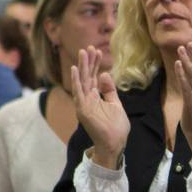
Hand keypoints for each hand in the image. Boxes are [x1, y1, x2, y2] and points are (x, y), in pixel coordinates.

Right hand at [71, 46, 129, 167]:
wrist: (115, 143)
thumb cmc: (116, 127)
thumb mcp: (115, 104)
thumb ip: (109, 90)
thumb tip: (104, 74)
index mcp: (95, 97)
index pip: (93, 77)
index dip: (95, 64)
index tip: (98, 51)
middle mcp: (87, 99)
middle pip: (86, 76)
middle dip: (88, 62)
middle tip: (89, 47)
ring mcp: (84, 104)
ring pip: (82, 81)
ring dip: (82, 67)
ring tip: (83, 52)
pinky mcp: (83, 110)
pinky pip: (78, 93)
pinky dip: (76, 81)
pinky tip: (75, 69)